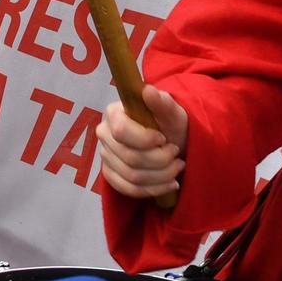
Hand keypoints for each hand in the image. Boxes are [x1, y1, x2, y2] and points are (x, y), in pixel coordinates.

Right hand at [96, 84, 188, 198]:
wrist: (171, 142)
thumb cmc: (170, 124)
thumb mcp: (173, 112)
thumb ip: (162, 103)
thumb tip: (148, 90)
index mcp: (114, 113)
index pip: (121, 131)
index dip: (145, 139)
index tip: (164, 138)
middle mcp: (104, 133)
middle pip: (130, 158)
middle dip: (160, 160)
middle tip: (177, 155)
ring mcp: (106, 156)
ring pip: (132, 176)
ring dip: (161, 176)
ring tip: (177, 168)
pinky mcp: (111, 174)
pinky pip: (128, 189)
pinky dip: (153, 189)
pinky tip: (169, 183)